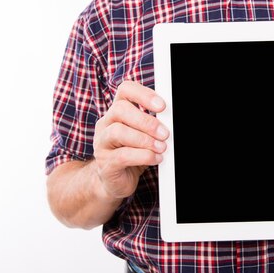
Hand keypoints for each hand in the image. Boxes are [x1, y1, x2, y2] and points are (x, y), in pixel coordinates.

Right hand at [92, 81, 168, 199]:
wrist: (115, 182)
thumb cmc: (133, 154)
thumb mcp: (144, 135)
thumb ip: (153, 125)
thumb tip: (171, 121)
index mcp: (116, 112)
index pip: (125, 90)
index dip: (144, 94)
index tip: (162, 106)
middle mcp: (105, 124)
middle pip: (120, 109)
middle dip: (146, 121)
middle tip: (164, 133)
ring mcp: (102, 143)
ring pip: (118, 132)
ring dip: (145, 140)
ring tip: (161, 147)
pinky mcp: (105, 163)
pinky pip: (122, 156)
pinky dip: (144, 156)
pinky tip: (156, 158)